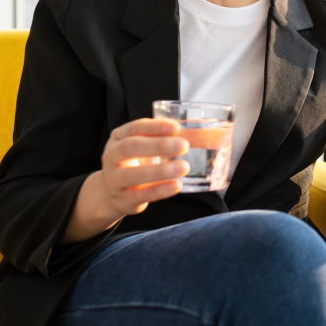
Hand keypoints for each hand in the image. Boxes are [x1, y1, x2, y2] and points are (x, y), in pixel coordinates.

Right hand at [62, 118, 189, 243]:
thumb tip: (214, 134)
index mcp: (119, 137)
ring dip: (160, 171)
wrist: (111, 193)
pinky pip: (140, 194)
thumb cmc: (137, 162)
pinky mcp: (123, 199)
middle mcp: (112, 156)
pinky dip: (159, 190)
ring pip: (132, 174)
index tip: (176, 127)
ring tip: (183, 167)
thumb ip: (174, 138)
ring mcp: (114, 179)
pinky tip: (176, 186)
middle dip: (157, 145)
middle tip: (183, 146)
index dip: (155, 126)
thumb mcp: (148, 146)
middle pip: (130, 147)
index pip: (134, 127)